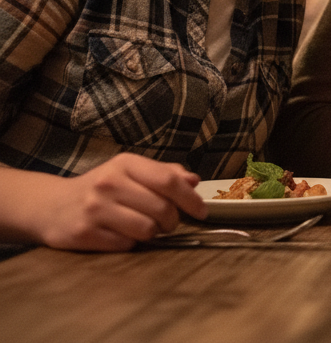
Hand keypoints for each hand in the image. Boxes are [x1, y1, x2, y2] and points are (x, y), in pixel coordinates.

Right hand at [11, 153, 207, 251]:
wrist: (51, 205)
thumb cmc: (101, 187)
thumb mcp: (130, 171)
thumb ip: (163, 173)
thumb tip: (193, 181)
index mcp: (125, 164)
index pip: (168, 180)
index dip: (190, 198)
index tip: (201, 212)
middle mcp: (109, 183)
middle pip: (162, 208)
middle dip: (173, 220)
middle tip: (169, 223)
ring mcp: (95, 209)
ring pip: (146, 229)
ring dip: (152, 233)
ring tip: (145, 228)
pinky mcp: (84, 234)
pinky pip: (125, 245)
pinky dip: (131, 243)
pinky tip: (123, 234)